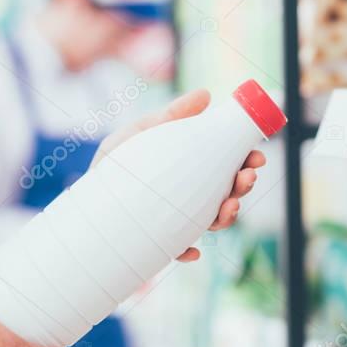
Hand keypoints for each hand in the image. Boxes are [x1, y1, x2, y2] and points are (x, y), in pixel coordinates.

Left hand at [91, 89, 265, 261]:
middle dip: (243, 187)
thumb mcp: (143, 132)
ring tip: (228, 208)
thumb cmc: (118, 161)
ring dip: (227, 217)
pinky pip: (178, 250)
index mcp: (193, 169)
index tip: (258, 156)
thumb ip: (171, 115)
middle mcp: (192, 196)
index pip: (228, 165)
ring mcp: (179, 218)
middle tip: (246, 178)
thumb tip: (206, 94)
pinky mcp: (160, 239)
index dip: (248, 162)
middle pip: (229, 193)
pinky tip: (193, 251)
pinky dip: (187, 251)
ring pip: (213, 222)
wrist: (88, 193)